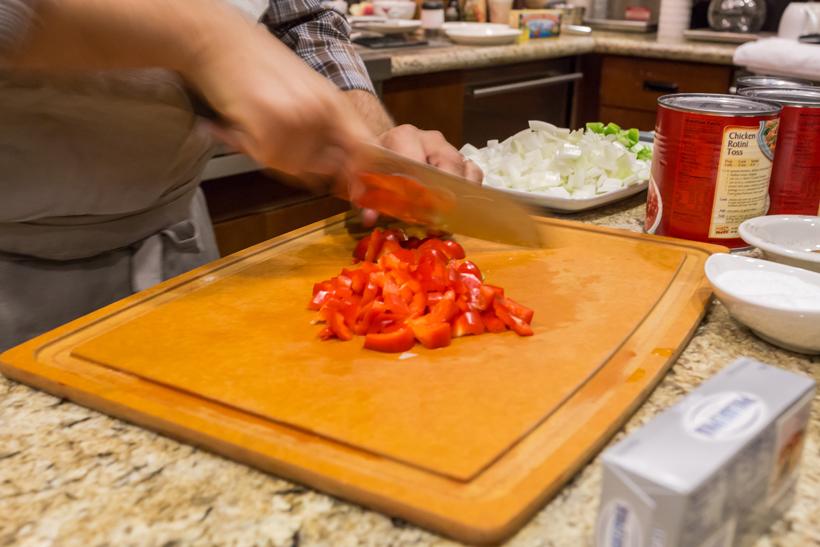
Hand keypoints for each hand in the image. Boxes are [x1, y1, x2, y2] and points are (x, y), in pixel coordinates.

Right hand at [189, 25, 372, 182]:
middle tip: (282, 139)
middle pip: (325, 168)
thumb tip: (342, 166)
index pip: (364, 149)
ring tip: (261, 125)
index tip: (354, 188)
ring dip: (275, 155)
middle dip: (306, 164)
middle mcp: (320, 113)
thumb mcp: (309, 90)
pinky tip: (245, 124)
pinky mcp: (267, 131)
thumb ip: (329, 126)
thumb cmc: (261, 64)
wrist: (221, 43)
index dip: (360, 173)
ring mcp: (294, 122)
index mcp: (335, 103)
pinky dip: (251, 148)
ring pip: (292, 168)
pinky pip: (266, 159)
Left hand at [357, 124, 483, 225]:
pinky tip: (457, 210)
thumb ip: (362, 196)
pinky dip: (469, 193)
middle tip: (436, 220)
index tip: (419, 212)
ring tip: (448, 218)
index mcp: (404, 137)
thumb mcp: (362, 178)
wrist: (385, 153)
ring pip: (466, 171)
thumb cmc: (375, 166)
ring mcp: (449, 149)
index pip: (417, 162)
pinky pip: (474, 175)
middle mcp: (430, 140)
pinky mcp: (461, 160)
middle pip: (449, 166)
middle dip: (445, 195)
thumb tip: (369, 218)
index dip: (420, 189)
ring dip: (461, 197)